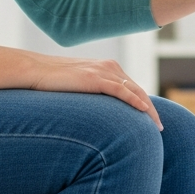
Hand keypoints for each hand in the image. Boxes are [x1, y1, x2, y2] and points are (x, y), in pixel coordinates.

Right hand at [29, 55, 162, 130]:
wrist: (35, 71)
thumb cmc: (52, 82)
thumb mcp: (77, 86)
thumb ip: (91, 93)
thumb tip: (96, 113)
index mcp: (106, 67)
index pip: (131, 87)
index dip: (143, 103)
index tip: (150, 119)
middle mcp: (108, 67)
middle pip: (137, 89)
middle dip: (150, 109)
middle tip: (159, 127)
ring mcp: (102, 71)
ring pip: (134, 90)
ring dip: (147, 109)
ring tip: (156, 126)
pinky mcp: (94, 78)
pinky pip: (121, 90)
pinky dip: (135, 101)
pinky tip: (143, 111)